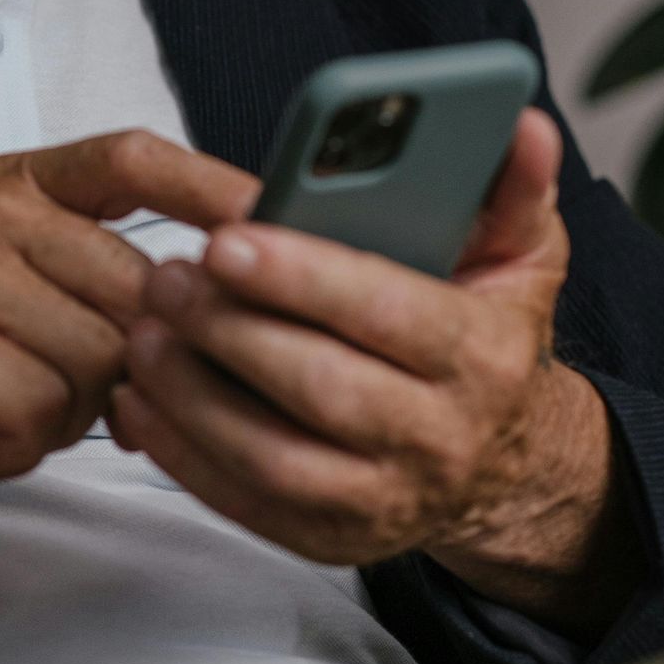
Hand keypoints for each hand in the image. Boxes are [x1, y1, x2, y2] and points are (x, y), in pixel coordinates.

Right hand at [0, 130, 258, 603]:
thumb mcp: (52, 307)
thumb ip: (125, 283)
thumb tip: (242, 293)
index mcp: (17, 186)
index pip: (130, 158)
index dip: (208, 184)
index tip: (275, 211)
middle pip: (135, 281)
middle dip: (128, 360)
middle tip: (65, 388)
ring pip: (100, 352)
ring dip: (72, 409)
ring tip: (12, 406)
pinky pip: (48, 403)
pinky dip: (28, 438)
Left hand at [108, 108, 639, 638]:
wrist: (502, 462)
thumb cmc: (489, 337)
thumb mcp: (522, 258)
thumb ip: (513, 188)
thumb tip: (523, 124)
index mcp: (484, 358)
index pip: (389, 313)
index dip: (304, 277)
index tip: (227, 239)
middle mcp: (441, 439)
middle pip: (321, 388)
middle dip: (232, 330)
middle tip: (164, 276)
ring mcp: (385, 500)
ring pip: (274, 457)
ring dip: (194, 396)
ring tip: (144, 332)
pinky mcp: (333, 539)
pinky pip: (246, 504)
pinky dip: (183, 455)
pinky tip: (140, 398)